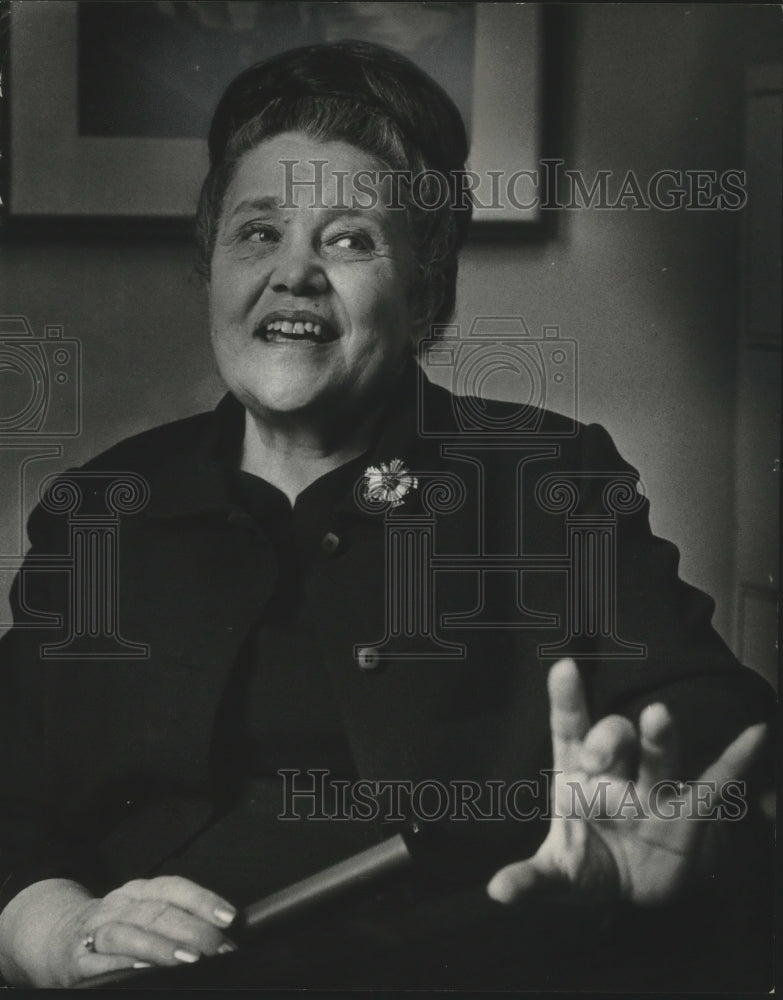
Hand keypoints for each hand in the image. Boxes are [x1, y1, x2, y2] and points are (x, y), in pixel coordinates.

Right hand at [0, 875, 237, 986]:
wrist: (57, 937)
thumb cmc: (115, 926)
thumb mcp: (142, 912)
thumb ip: (175, 917)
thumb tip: (221, 932)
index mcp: (138, 891)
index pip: (173, 887)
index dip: (202, 900)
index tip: (229, 917)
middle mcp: (118, 906)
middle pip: (157, 912)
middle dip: (192, 929)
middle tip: (220, 946)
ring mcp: (96, 932)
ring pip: (129, 933)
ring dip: (161, 947)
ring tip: (190, 958)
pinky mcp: (79, 959)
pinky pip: (103, 961)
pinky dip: (125, 964)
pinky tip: (145, 971)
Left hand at [487, 658, 766, 907]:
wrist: (631, 888)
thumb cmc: (586, 865)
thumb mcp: (556, 876)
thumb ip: (530, 879)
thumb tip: (497, 891)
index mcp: (577, 776)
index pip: (569, 730)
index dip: (567, 700)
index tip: (565, 668)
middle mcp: (617, 772)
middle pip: (613, 739)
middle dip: (608, 738)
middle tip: (601, 749)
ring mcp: (654, 788)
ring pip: (659, 755)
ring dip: (660, 737)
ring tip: (658, 716)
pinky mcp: (690, 811)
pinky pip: (717, 782)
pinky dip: (738, 760)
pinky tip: (755, 734)